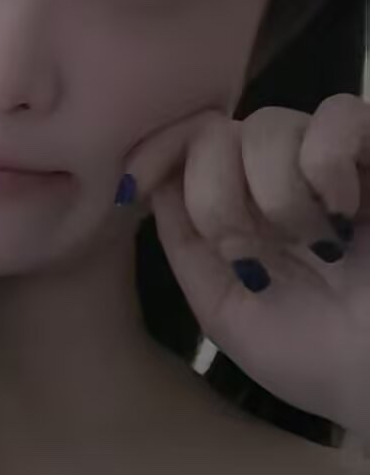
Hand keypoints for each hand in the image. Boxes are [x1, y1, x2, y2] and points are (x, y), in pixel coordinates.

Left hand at [123, 94, 369, 434]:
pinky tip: (344, 212)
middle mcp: (283, 175)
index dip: (156, 151)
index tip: (132, 188)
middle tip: (253, 255)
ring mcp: (334, 160)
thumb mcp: (225, 311)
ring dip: (276, 194)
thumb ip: (185, 246)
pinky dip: (325, 163)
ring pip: (269, 123)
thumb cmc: (316, 360)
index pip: (187, 143)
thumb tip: (149, 182)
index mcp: (243, 208)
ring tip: (317, 247)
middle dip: (216, 197)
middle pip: (217, 133)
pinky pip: (338, 114)